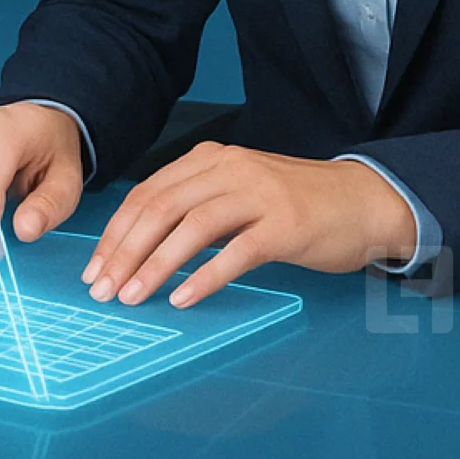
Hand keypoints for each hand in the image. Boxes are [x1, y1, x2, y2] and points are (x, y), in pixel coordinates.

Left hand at [82, 142, 416, 309]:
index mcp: (214, 159)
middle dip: (125, 252)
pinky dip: (204, 277)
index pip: (148, 193)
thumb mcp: (240, 192)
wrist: (364, 200)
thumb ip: (198, 206)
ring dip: (155, 265)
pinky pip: (236, 252)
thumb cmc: (298, 204)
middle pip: (162, 208)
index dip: (116, 233)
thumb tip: (142, 246)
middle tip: (103, 290)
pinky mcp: (285, 225)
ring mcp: (260, 195)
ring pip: (192, 228)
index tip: (95, 269)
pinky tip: (183, 299)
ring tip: (133, 297)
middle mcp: (232, 169)